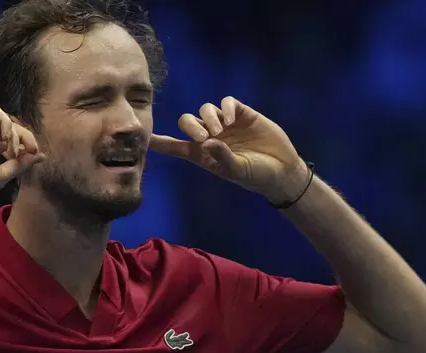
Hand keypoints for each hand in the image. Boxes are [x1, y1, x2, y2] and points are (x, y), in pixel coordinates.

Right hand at [0, 105, 44, 205]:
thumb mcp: (1, 175)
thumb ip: (20, 164)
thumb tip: (41, 156)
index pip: (11, 142)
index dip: (26, 145)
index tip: (35, 154)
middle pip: (11, 129)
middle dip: (24, 137)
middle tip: (31, 149)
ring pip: (4, 120)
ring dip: (15, 132)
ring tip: (14, 148)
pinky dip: (6, 121)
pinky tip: (7, 135)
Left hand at [149, 96, 308, 202]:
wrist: (282, 170)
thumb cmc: (256, 176)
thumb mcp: (237, 171)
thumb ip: (222, 157)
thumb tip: (208, 141)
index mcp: (202, 154)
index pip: (175, 146)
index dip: (159, 142)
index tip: (143, 137)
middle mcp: (211, 137)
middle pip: (187, 121)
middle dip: (190, 126)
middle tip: (203, 137)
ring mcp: (226, 124)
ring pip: (206, 110)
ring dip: (209, 118)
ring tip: (221, 131)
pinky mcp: (242, 114)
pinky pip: (228, 103)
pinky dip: (227, 108)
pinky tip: (233, 119)